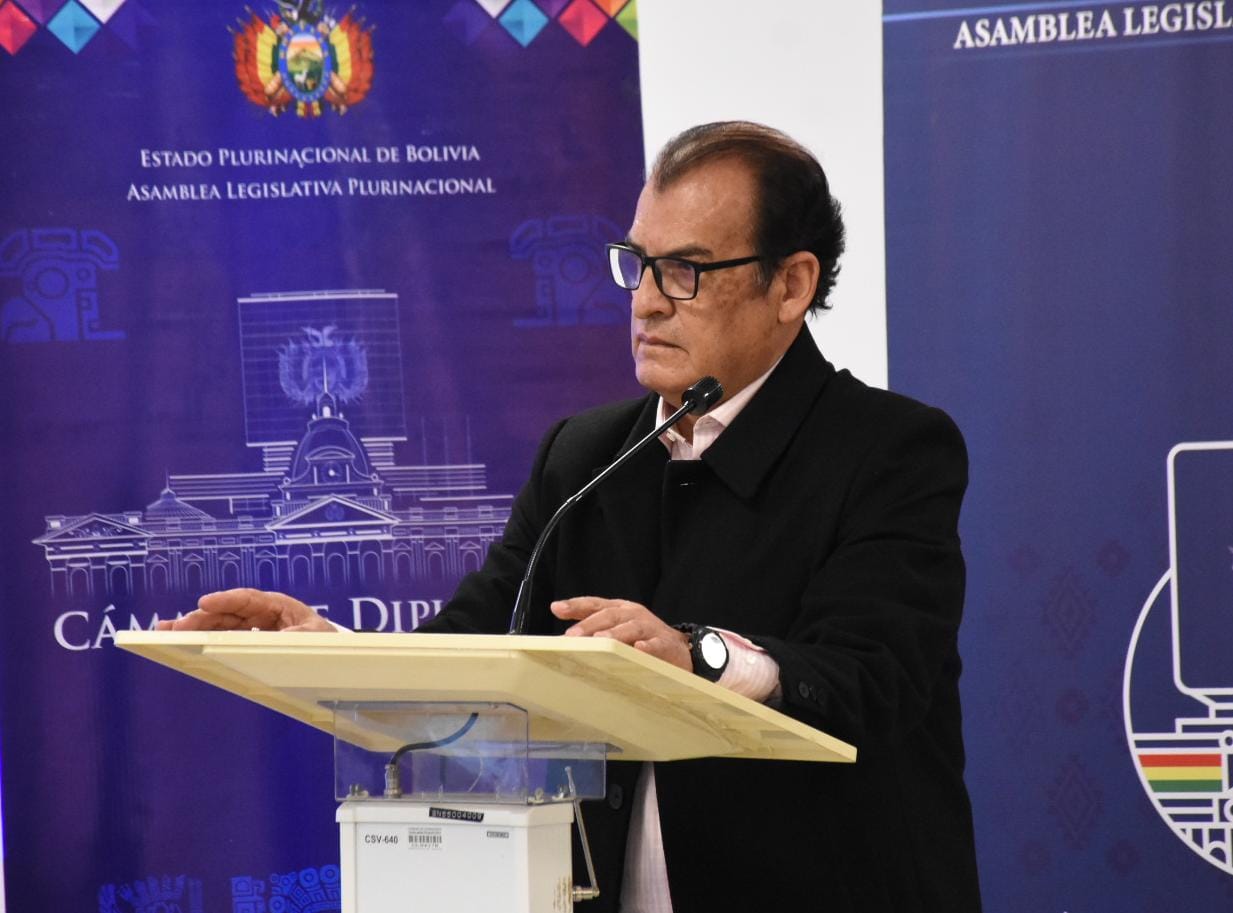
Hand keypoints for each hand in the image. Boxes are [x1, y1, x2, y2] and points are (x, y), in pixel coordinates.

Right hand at [155, 588, 333, 632]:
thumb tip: (282, 637)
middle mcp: (261, 614)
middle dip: (199, 618)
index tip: (204, 602)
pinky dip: (203, 639)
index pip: (247, 599)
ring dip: (194, 627)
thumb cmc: (324, 638)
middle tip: (174, 626)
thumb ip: (298, 635)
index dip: (225, 600)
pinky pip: (223, 638)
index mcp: (278, 606)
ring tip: (166, 631)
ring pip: (219, 625)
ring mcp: (252, 627)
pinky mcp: (247, 640)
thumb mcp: (317, 636)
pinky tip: (182, 641)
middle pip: (226, 613)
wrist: (329, 650)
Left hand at [550, 597, 690, 670]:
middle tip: (572, 636)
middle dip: (590, 624)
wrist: (678, 649)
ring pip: (631, 628)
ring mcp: (650, 628)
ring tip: (600, 640)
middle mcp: (633, 615)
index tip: (556, 608)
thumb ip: (591, 625)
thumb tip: (560, 625)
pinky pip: (656, 645)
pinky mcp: (666, 644)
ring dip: (615, 634)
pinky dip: (648, 647)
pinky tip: (638, 649)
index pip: (595, 604)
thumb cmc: (642, 638)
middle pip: (609, 615)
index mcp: (620, 610)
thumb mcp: (617, 627)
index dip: (576, 605)